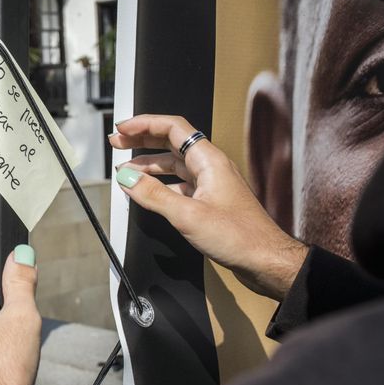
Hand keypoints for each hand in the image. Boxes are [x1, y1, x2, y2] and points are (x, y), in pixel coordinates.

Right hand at [109, 114, 307, 299]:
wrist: (265, 260)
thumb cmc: (241, 237)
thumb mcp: (188, 215)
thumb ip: (154, 195)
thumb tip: (127, 179)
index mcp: (209, 160)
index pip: (172, 127)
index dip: (144, 124)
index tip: (123, 129)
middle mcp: (210, 167)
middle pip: (171, 142)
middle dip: (141, 140)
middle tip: (117, 143)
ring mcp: (210, 184)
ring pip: (173, 165)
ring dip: (147, 165)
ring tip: (125, 171)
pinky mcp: (209, 201)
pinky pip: (178, 184)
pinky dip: (159, 184)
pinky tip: (146, 192)